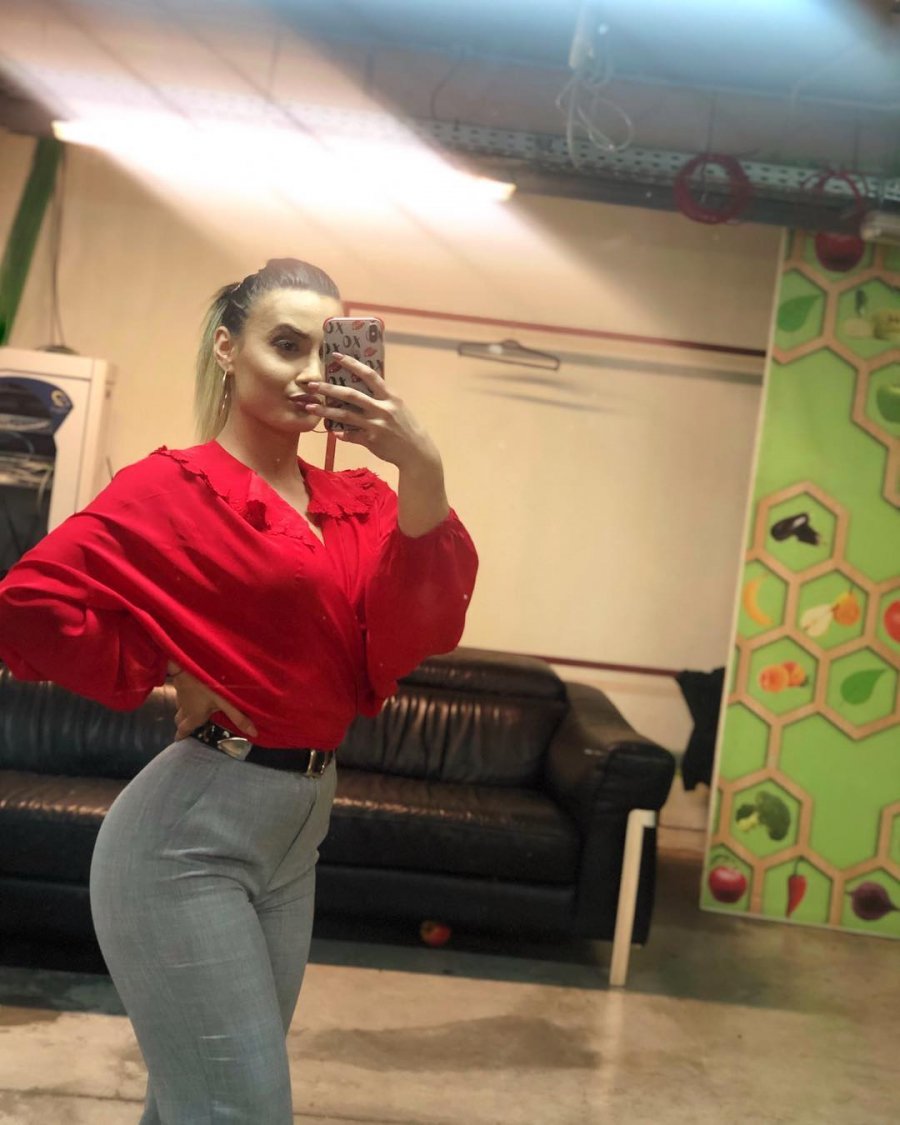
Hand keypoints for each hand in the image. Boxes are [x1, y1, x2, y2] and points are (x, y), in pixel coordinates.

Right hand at [168, 667, 257, 741]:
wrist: (188, 661)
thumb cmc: (206, 684)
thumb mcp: (226, 701)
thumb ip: (238, 717)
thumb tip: (254, 734)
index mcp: (194, 716)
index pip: (184, 730)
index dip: (182, 736)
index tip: (179, 740)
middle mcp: (184, 708)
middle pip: (180, 721)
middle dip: (183, 726)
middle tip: (188, 728)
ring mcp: (180, 695)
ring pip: (179, 708)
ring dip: (184, 712)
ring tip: (192, 712)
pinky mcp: (179, 684)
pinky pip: (180, 696)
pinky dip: (185, 699)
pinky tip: (192, 694)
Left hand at [306, 355, 441, 472]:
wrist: (416, 451)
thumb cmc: (406, 426)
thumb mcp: (397, 407)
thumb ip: (380, 397)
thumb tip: (361, 386)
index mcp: (390, 396)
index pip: (369, 375)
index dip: (352, 364)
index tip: (336, 356)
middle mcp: (382, 408)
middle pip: (351, 394)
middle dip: (329, 388)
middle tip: (311, 384)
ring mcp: (376, 425)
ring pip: (345, 415)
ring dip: (326, 410)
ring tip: (310, 406)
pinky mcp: (371, 441)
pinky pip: (350, 435)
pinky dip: (340, 433)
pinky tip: (332, 431)